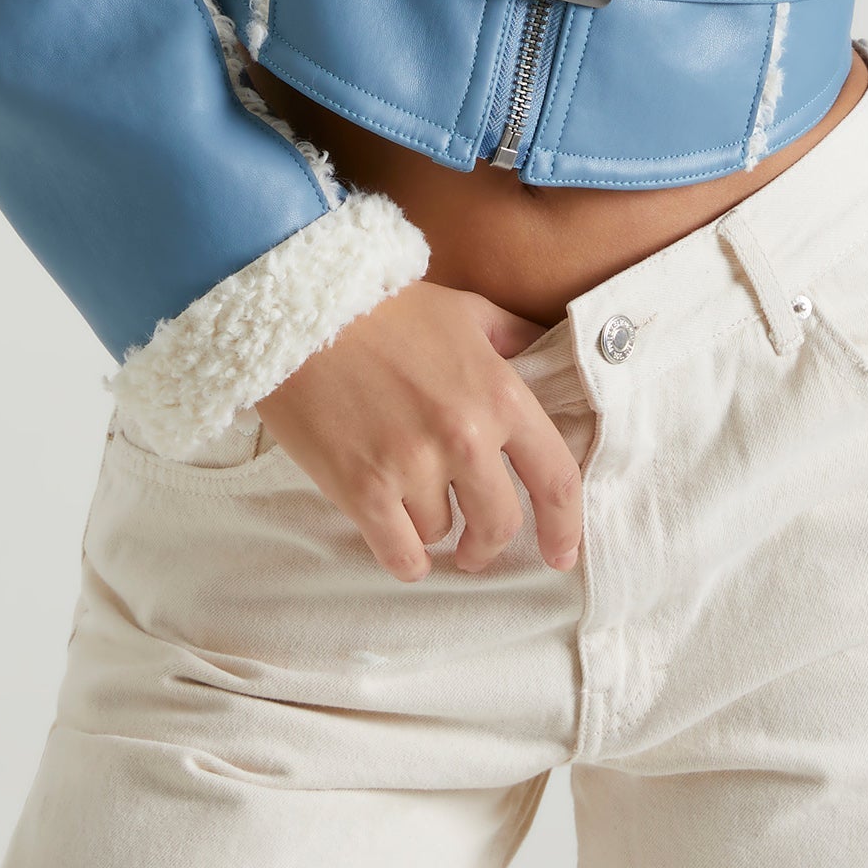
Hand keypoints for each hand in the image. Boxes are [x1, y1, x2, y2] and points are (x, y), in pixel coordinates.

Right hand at [254, 279, 582, 584]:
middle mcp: (465, 436)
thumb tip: (546, 352)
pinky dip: (404, 558)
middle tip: (474, 546)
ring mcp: (413, 465)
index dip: (565, 527)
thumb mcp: (465, 311)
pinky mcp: (363, 489)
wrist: (303, 311)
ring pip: (441, 533)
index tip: (559, 553)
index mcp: (500, 394)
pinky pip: (400, 554)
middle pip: (499, 523)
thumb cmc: (385, 308)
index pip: (555, 478)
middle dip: (487, 542)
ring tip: (410, 501)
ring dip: (431, 527)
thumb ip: (512, 337)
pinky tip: (400, 546)